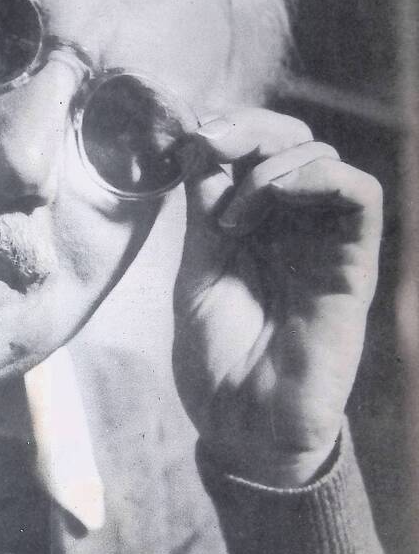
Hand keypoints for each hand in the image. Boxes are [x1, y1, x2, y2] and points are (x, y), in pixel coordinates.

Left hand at [173, 108, 382, 486]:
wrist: (243, 426)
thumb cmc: (216, 359)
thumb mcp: (196, 271)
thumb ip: (203, 211)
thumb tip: (199, 144)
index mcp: (254, 225)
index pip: (258, 148)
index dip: (231, 128)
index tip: (193, 136)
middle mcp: (292, 226)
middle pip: (292, 139)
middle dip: (250, 128)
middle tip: (213, 145)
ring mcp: (324, 243)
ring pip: (325, 156)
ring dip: (275, 160)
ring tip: (236, 214)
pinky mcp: (353, 266)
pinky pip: (360, 198)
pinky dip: (319, 176)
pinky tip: (278, 195)